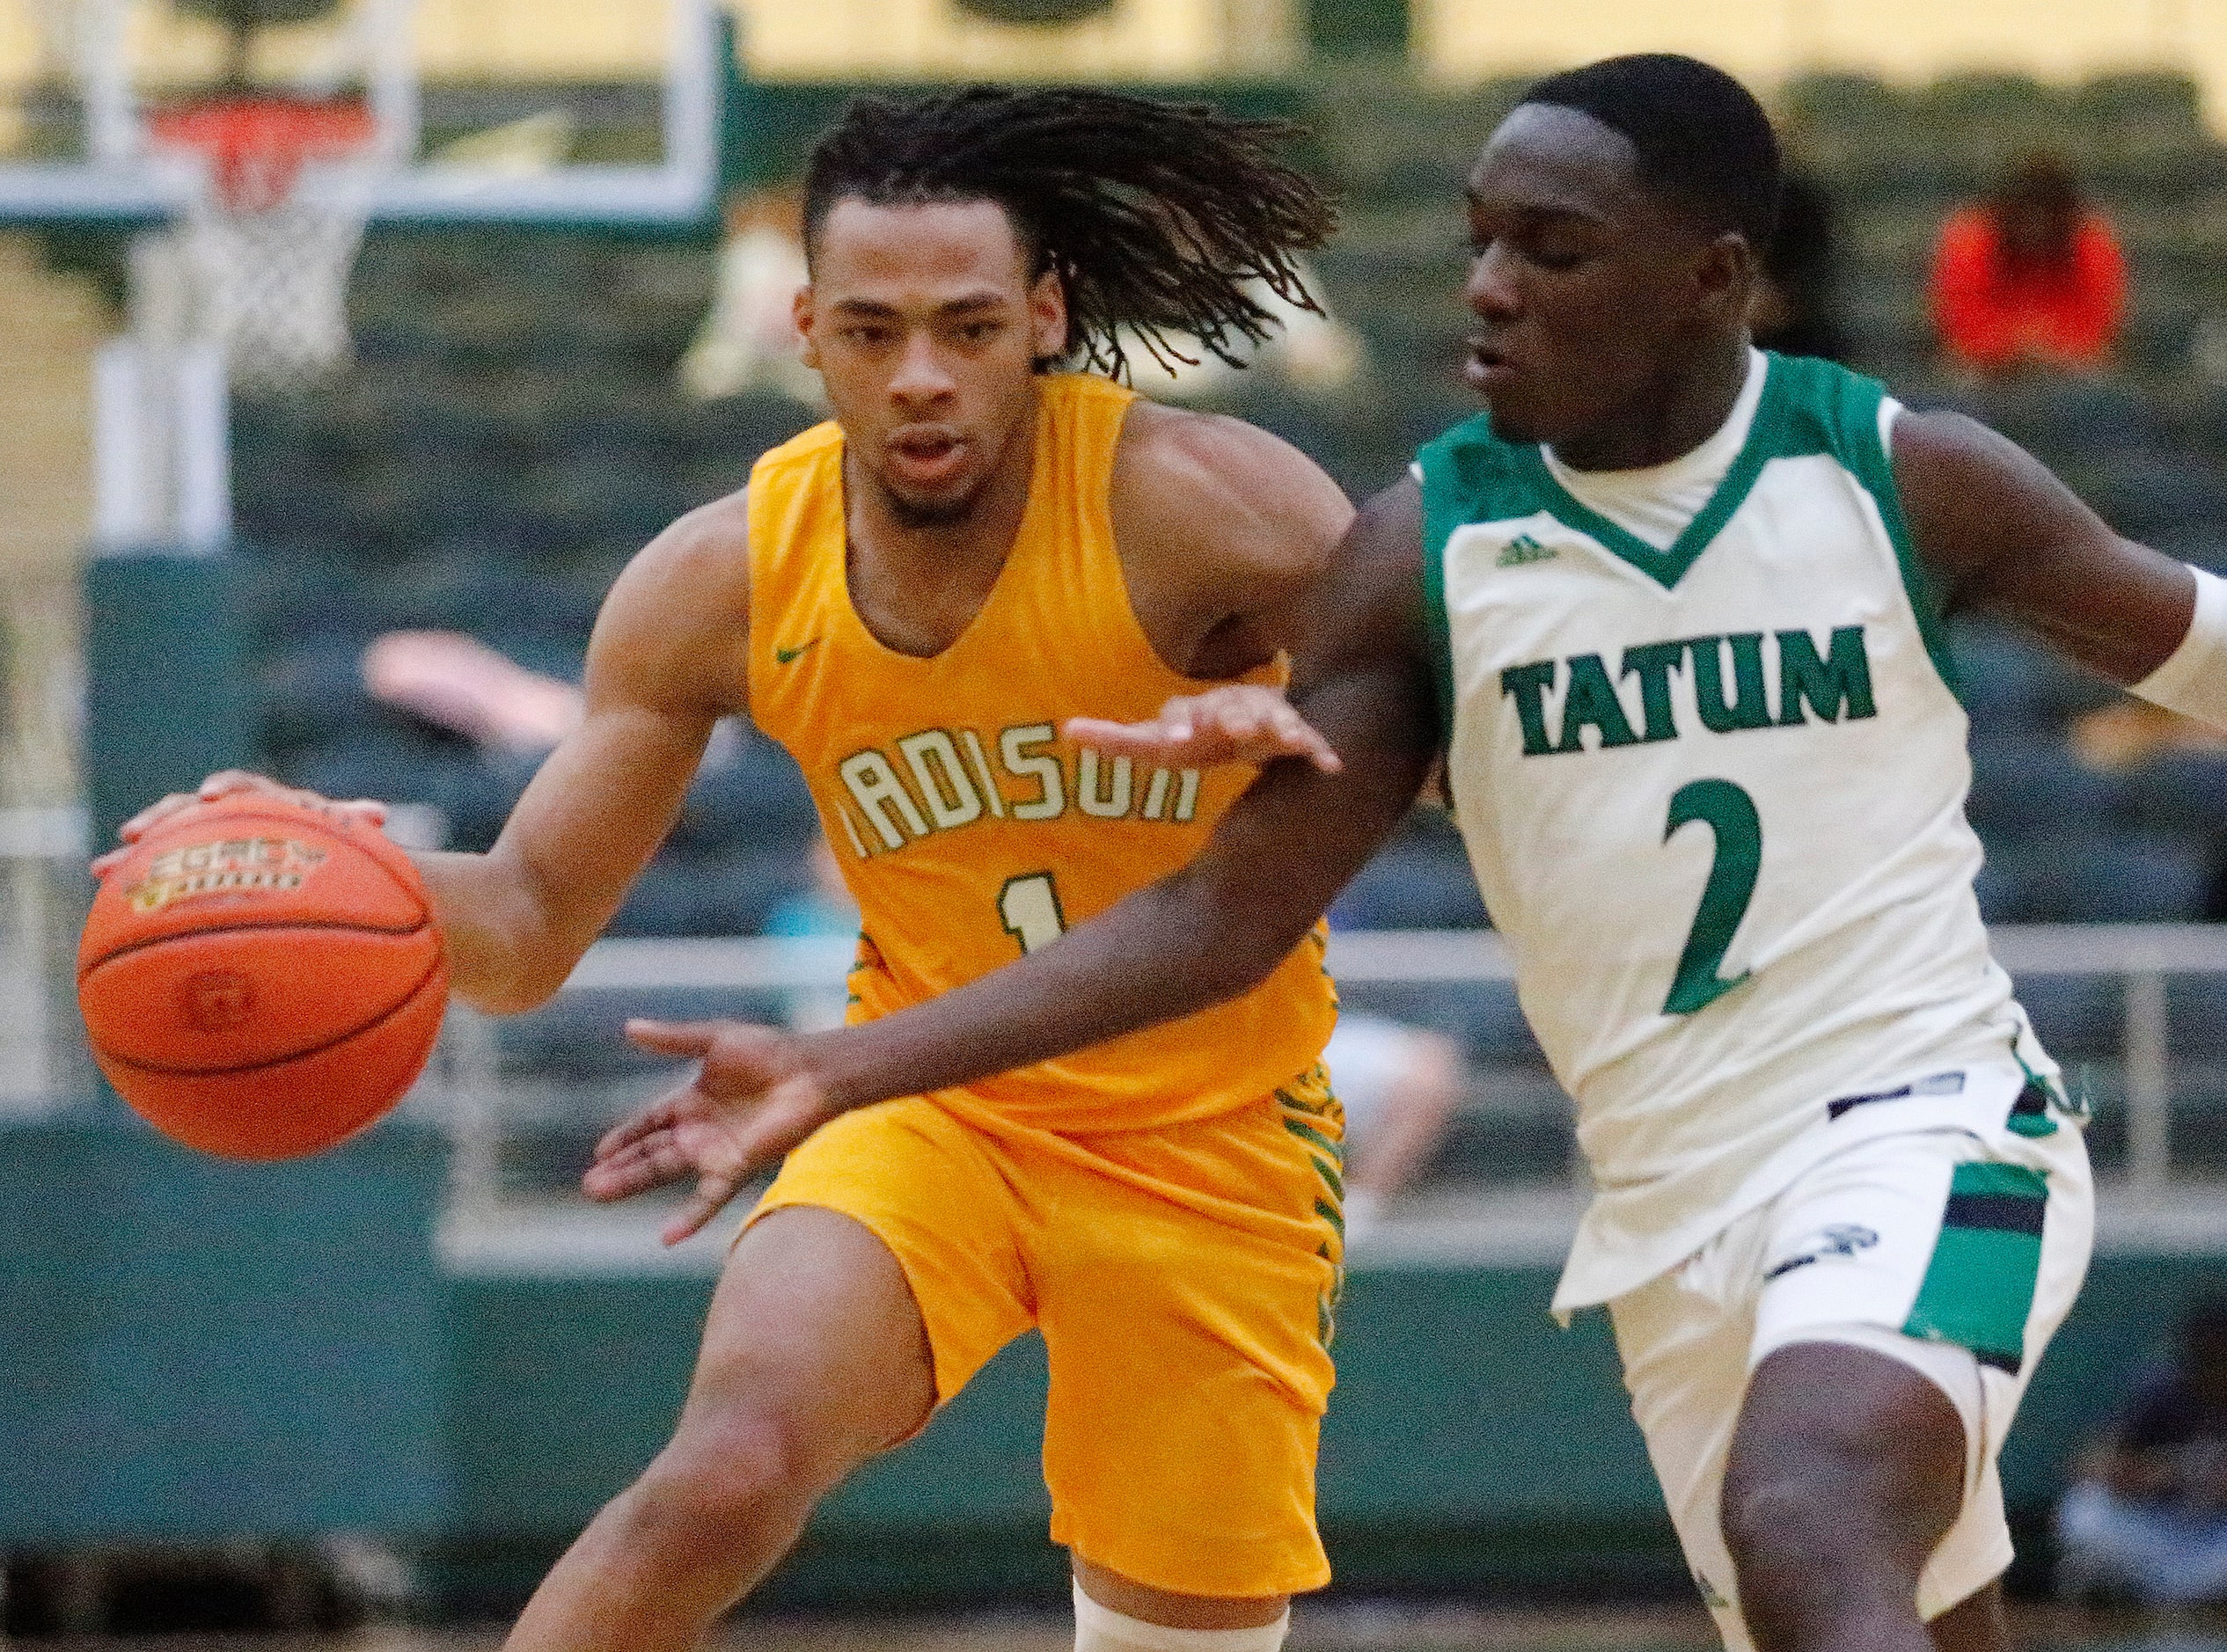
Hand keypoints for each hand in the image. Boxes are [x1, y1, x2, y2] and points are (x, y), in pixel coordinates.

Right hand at [91, 770, 387, 879]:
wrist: (312, 851)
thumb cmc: (329, 840)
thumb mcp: (337, 832)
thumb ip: (348, 818)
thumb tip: (380, 812)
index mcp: (262, 799)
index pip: (240, 786)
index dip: (224, 788)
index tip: (209, 796)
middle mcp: (228, 812)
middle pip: (187, 809)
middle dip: (162, 819)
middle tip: (135, 832)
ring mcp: (205, 833)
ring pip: (165, 835)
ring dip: (140, 849)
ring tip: (106, 867)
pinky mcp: (191, 857)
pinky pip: (158, 864)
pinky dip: (132, 872)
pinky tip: (101, 882)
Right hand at [585, 1019, 841, 1244]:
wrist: (810, 1071)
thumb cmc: (769, 1051)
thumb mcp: (715, 1039)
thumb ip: (673, 1039)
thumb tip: (629, 1027)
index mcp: (691, 1101)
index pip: (648, 1122)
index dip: (625, 1136)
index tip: (599, 1151)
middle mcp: (699, 1130)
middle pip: (650, 1152)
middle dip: (620, 1168)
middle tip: (590, 1185)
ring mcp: (716, 1151)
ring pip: (666, 1172)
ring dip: (634, 1183)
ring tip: (599, 1194)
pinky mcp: (737, 1166)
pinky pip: (709, 1197)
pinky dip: (690, 1217)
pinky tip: (667, 1237)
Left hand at [1063, 684, 1340, 773]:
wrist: (1250, 722)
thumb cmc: (1198, 736)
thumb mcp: (1158, 743)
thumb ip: (1117, 740)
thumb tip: (1069, 729)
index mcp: (1194, 710)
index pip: (1181, 710)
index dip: (1178, 722)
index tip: (1176, 738)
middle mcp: (1231, 707)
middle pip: (1231, 707)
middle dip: (1233, 716)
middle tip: (1235, 728)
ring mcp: (1266, 717)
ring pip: (1273, 716)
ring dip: (1279, 723)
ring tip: (1286, 736)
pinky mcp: (1295, 736)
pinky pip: (1309, 740)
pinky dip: (1320, 750)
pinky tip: (1332, 766)